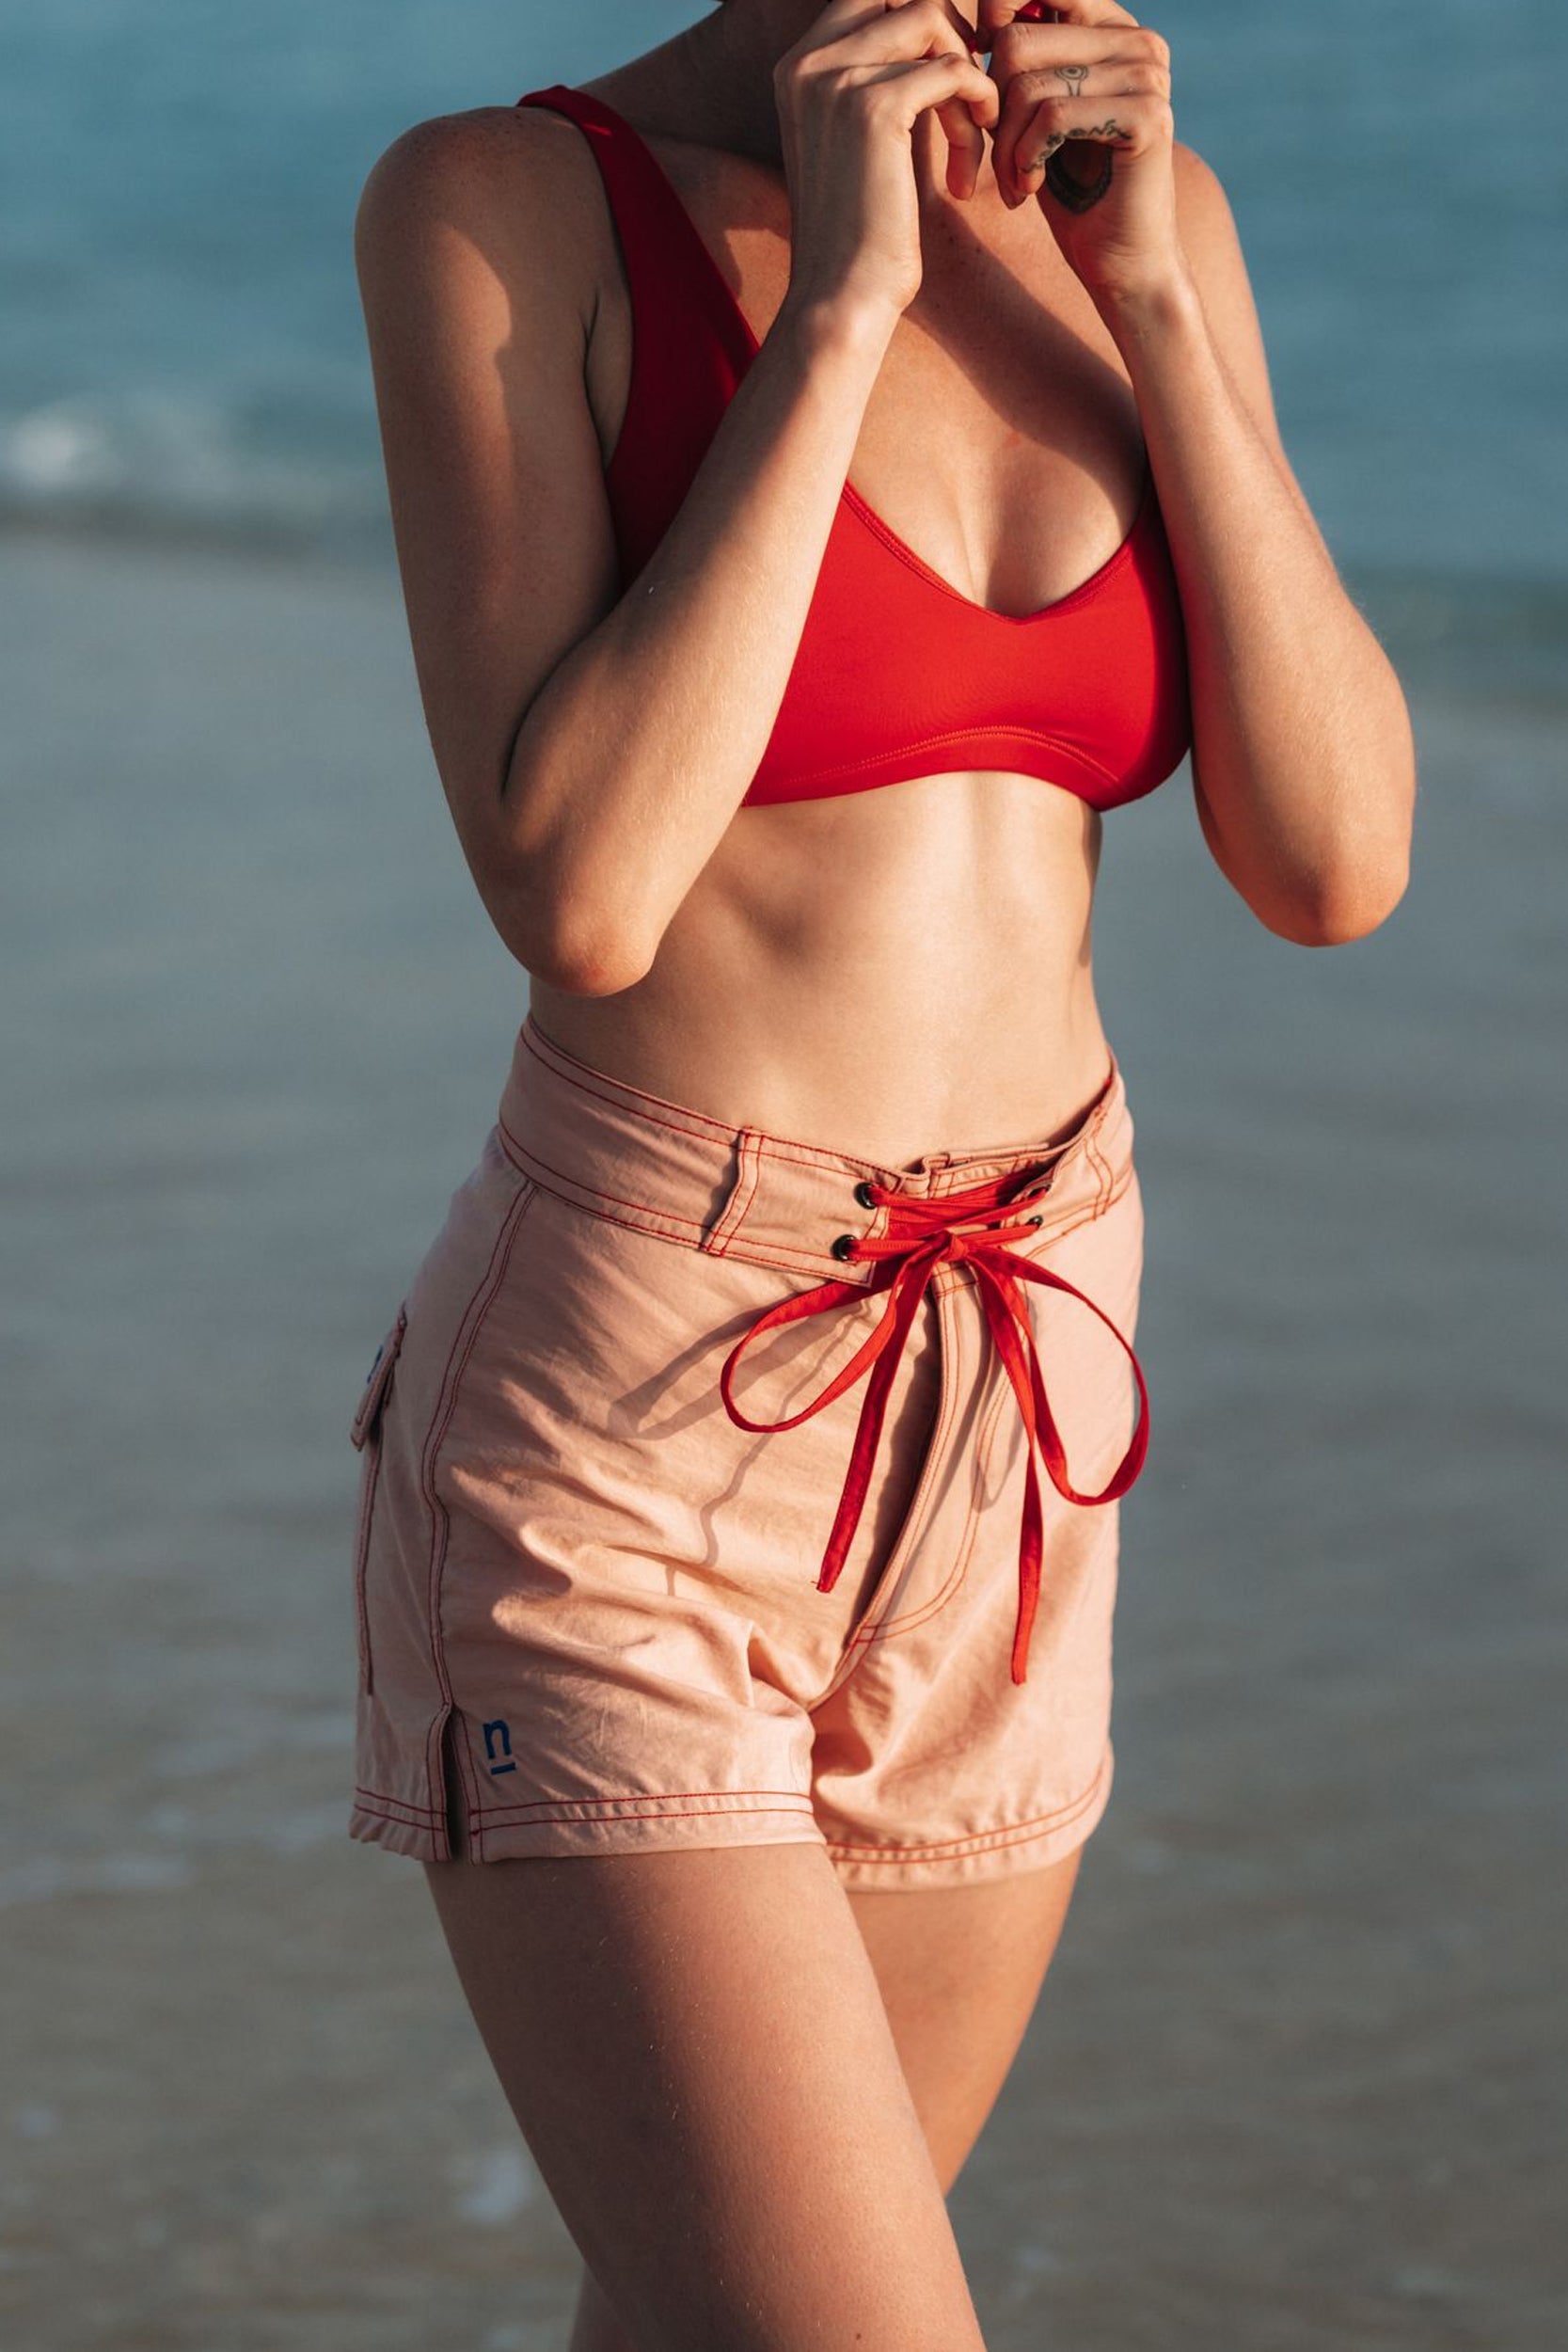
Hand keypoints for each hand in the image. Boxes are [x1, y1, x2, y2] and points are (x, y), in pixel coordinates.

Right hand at [775, 0, 1000, 329]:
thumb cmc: (859, 238)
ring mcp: (836, 79)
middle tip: (973, 93)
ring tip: (976, 136)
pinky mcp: (873, 108)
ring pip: (932, 23)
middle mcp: (809, 62)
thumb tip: (937, 43)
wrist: (843, 300)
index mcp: (799, 67)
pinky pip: (953, 69)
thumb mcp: (861, 147)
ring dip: (969, 74)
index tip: (955, 74)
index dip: (928, 22)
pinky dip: (977, 103)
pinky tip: (971, 161)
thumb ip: (881, 85)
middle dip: (952, 33)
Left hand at [976, 0, 1182, 312]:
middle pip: (1018, 42)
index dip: (992, 26)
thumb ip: (1023, 61)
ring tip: (1012, 184)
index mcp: (1112, 29)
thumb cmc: (1071, 192)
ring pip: (1028, 84)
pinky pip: (1052, 117)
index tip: (978, 89)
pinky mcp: (1145, 115)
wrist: (1121, 264)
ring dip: (1004, 146)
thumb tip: (984, 13)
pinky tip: (1028, 188)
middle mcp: (1137, 41)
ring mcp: (1146, 75)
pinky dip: (1025, 159)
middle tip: (997, 159)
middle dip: (991, 109)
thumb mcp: (1036, 116)